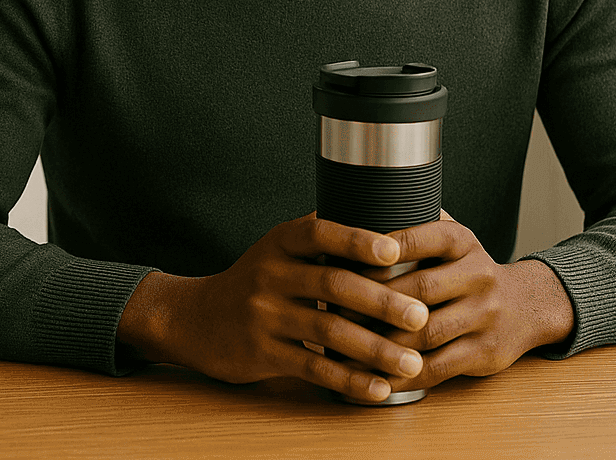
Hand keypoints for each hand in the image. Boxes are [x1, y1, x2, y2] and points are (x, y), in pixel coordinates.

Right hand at [116, 213, 430, 401]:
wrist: (194, 317)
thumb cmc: (253, 281)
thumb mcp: (278, 249)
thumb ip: (322, 240)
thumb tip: (390, 227)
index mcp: (280, 242)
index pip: (321, 234)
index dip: (358, 241)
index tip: (396, 251)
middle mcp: (270, 274)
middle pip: (332, 285)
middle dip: (382, 301)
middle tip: (421, 316)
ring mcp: (263, 315)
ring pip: (327, 331)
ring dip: (375, 349)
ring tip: (412, 361)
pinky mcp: (261, 353)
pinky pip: (312, 369)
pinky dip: (349, 381)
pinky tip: (378, 388)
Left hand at [342, 212, 574, 399]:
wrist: (529, 306)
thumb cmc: (467, 271)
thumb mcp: (450, 241)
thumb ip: (411, 227)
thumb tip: (347, 212)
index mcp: (462, 241)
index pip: (421, 238)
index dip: (383, 249)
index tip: (344, 257)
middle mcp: (478, 274)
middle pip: (419, 289)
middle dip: (372, 301)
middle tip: (330, 307)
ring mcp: (484, 316)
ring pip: (425, 332)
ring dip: (380, 342)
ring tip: (342, 344)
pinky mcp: (484, 353)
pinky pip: (436, 367)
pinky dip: (400, 375)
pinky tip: (372, 377)